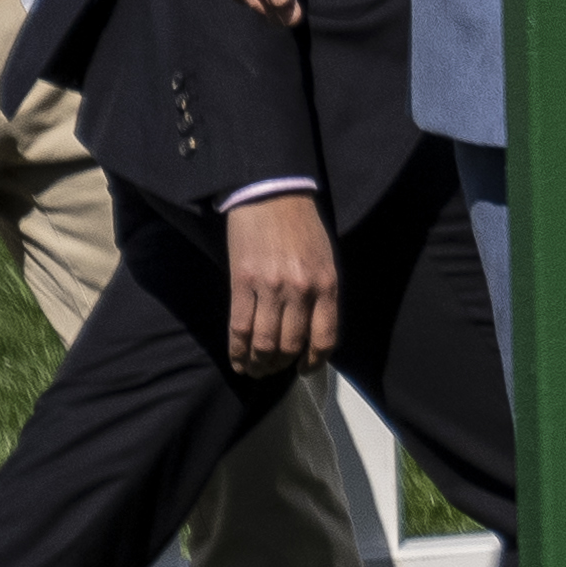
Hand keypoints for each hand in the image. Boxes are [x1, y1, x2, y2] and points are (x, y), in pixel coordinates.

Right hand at [218, 189, 340, 375]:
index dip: (314, 361)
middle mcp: (301, 290)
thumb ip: (322, 295)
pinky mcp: (242, 282)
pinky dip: (238, 350)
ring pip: (264, 342)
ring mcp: (270, 287)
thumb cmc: (302, 227)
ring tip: (256, 370)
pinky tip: (239, 360)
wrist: (271, 195)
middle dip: (281, 366)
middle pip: (291, 345)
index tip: (305, 369)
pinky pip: (239, 327)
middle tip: (273, 371)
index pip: (325, 338)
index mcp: (327, 285)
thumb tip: (312, 332)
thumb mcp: (326, 260)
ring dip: (259, 363)